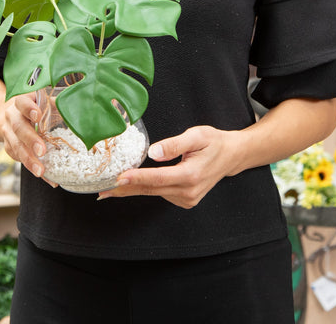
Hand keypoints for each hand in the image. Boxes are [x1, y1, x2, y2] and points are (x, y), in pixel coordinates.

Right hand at [0, 91, 56, 186]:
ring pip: (16, 146)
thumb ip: (56, 104)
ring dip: (29, 160)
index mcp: (21, 102)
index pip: (22, 102)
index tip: (37, 115)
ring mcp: (9, 133)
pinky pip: (18, 158)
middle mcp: (12, 117)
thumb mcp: (43, 102)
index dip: (28, 108)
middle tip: (41, 151)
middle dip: (31, 140)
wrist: (12, 116)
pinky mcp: (9, 147)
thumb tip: (76, 109)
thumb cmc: (34, 107)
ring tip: (40, 170)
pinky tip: (42, 174)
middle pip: (19, 128)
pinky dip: (30, 167)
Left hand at [97, 125, 239, 208]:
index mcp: (191, 175)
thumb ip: (174, 144)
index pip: (157, 178)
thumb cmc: (214, 142)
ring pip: (155, 192)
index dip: (136, 178)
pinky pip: (162, 193)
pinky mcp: (186, 200)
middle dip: (126, 189)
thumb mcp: (196, 135)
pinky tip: (140, 180)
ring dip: (136, 188)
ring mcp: (188, 199)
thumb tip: (154, 152)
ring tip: (116, 184)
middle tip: (104, 191)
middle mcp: (189, 191)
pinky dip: (149, 188)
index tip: (118, 178)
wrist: (231, 156)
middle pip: (152, 190)